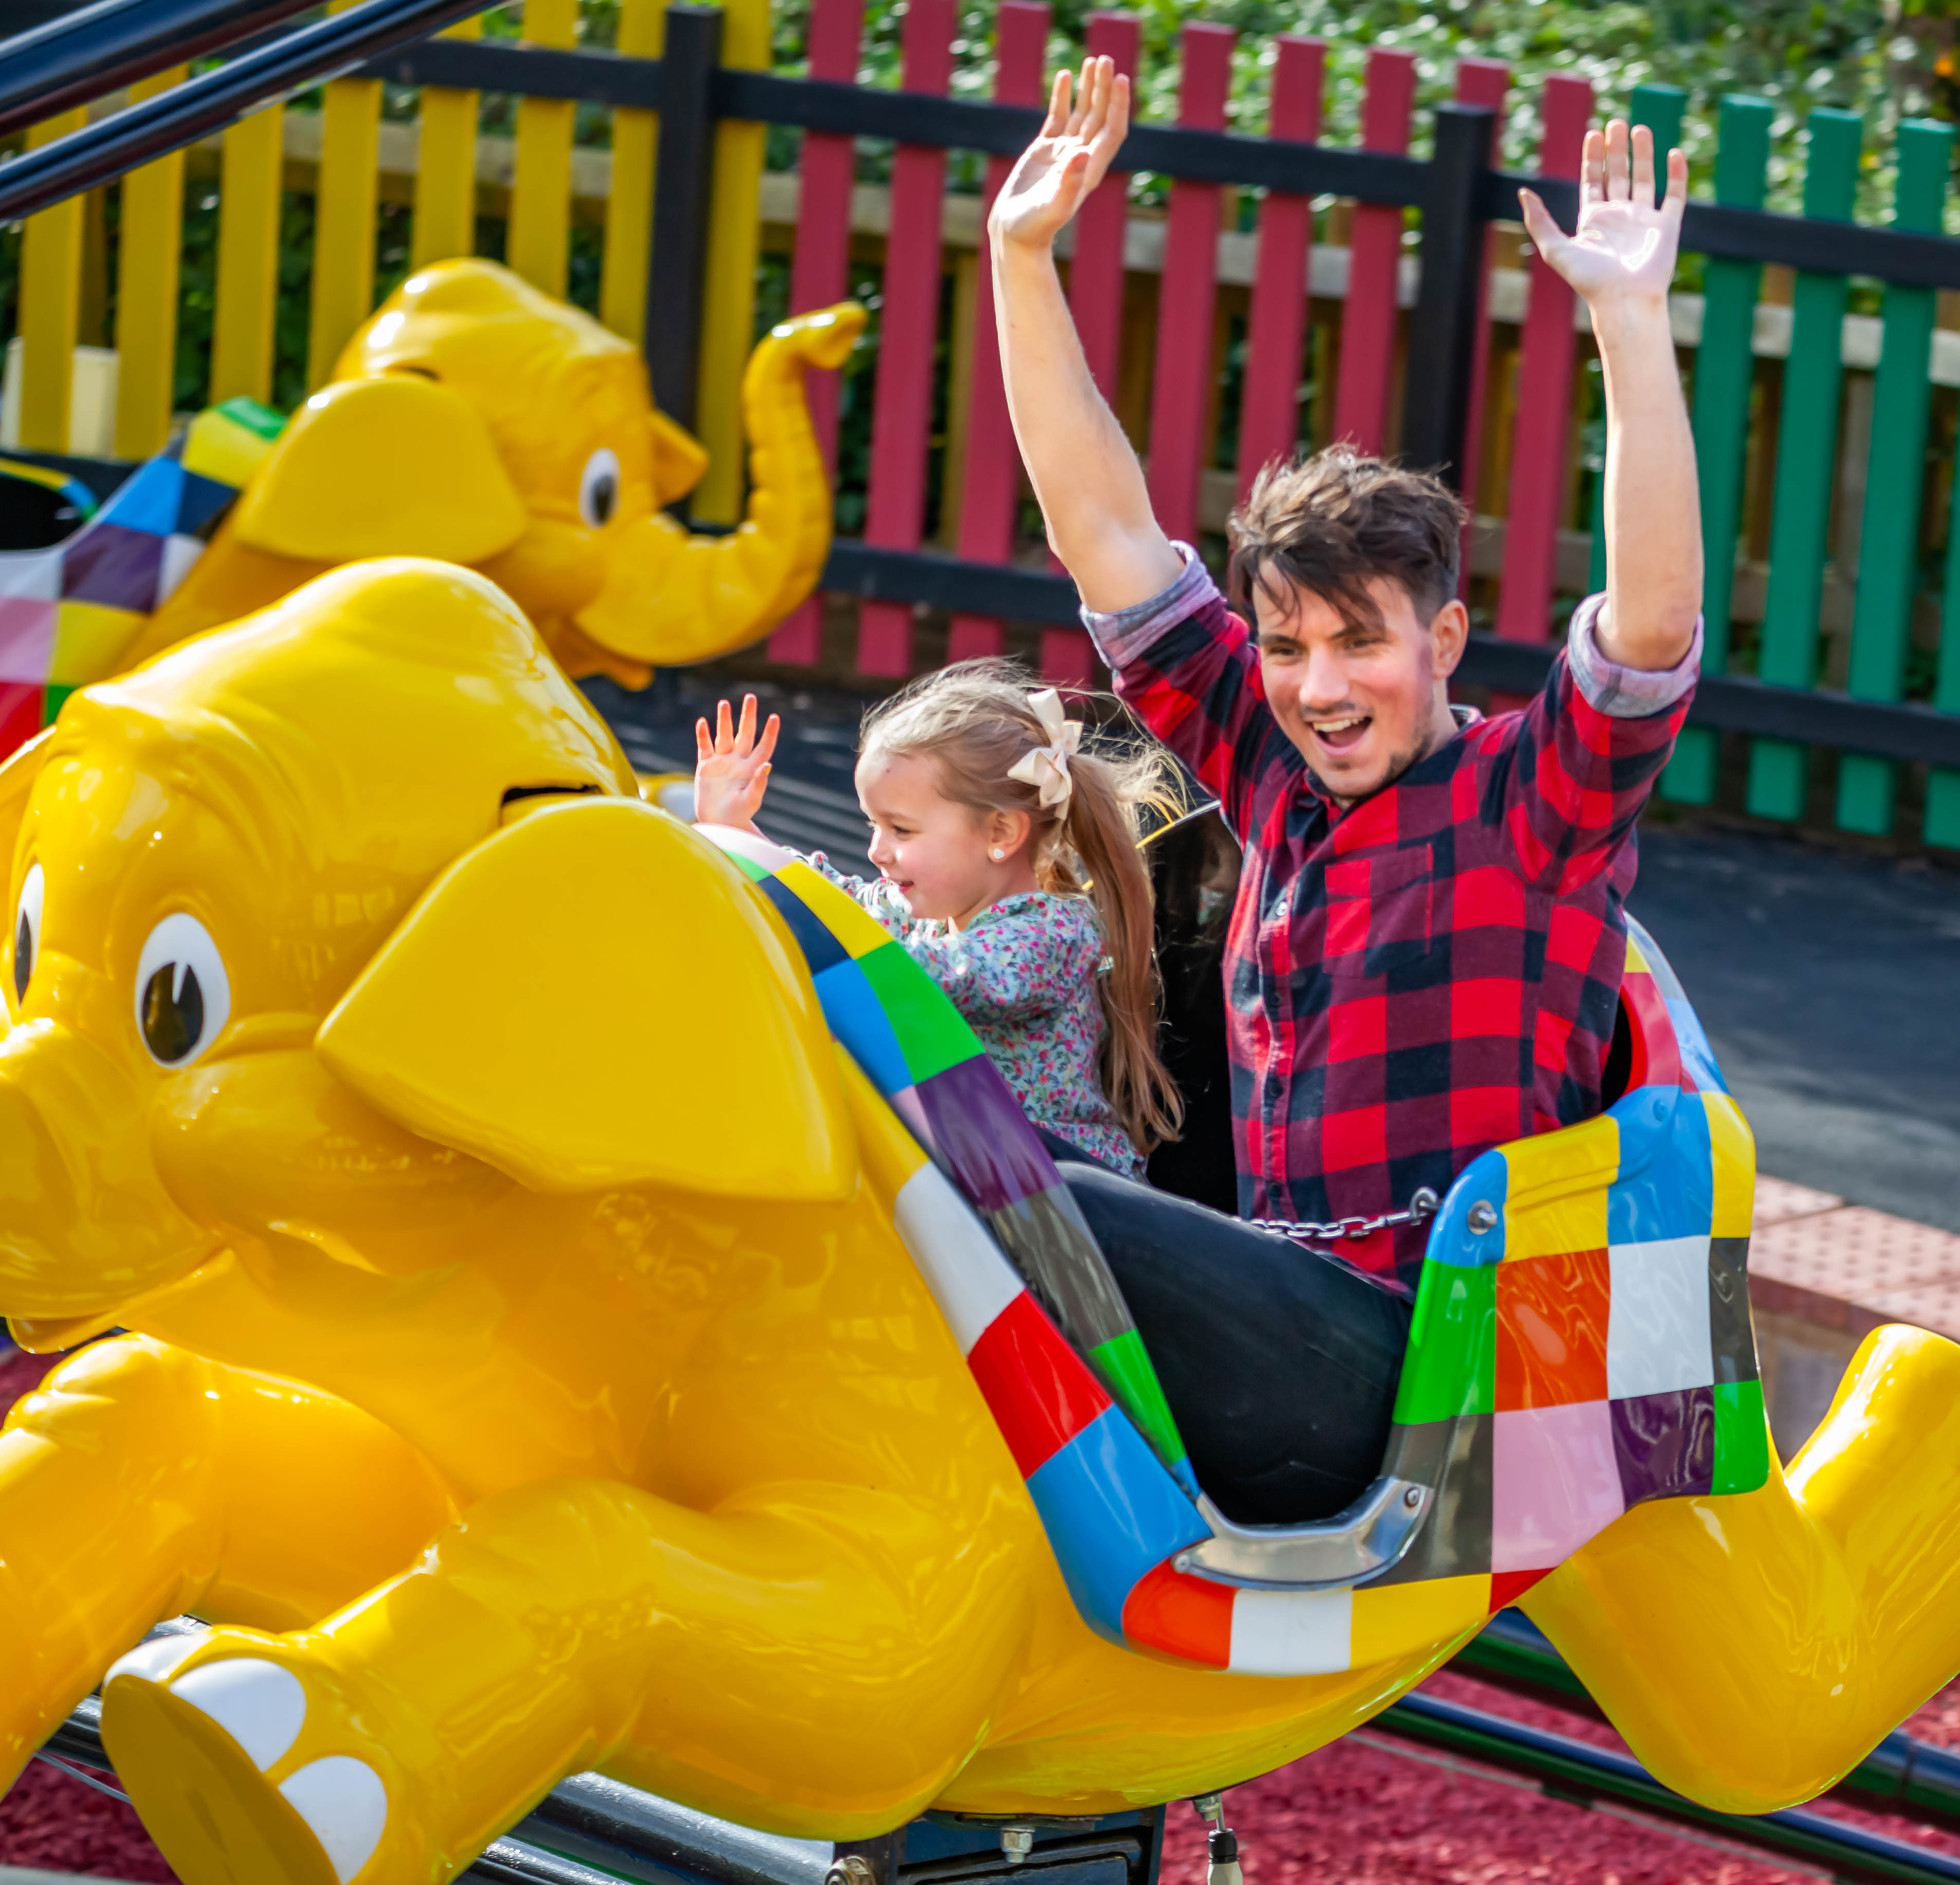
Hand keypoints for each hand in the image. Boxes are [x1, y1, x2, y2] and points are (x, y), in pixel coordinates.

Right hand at [693, 694, 778, 832]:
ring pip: (723, 736)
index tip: (774, 718)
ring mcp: (722, 762)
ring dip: (724, 720)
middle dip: (748, 715)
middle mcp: (738, 761)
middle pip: (744, 733)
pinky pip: (704, 747)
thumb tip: (768, 765)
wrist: (719, 823)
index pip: (764, 746)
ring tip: (724, 703)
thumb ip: (759, 783)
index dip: (769, 733)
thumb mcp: (751, 800)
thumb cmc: (739, 815)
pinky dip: (703, 735)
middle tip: (750, 697)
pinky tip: (702, 722)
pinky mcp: (705, 767)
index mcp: (752, 768)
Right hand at [989, 56, 1129, 252]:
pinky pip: (1058, 116)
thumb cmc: (1034, 227)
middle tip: (1105, 60)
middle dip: (1103, 88)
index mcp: (1089, 170)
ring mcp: (1063, 151)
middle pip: (1099, 116)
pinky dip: (1062, 96)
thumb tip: (1083, 153)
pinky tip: (1065, 75)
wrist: (1014, 233)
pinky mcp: (1045, 149)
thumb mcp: (1052, 208)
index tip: (1119, 79)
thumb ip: (1069, 183)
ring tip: (1093, 61)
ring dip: (1088, 88)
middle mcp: (1081, 158)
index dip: (1118, 105)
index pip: (1111, 131)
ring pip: (1082, 112)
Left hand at [1520, 120, 1684, 314]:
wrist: (1623, 300)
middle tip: (1616, 122)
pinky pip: (1675, 195)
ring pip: (1645, 178)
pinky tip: (1673, 153)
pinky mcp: (1667, 226)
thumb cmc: (1589, 279)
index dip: (1592, 158)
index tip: (1593, 133)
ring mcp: (1644, 220)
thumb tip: (1523, 192)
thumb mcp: (1555, 249)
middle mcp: (1619, 217)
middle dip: (1616, 149)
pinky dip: (1676, 174)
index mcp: (1594, 221)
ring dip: (1642, 154)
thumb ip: (1539, 221)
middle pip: (1618, 174)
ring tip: (1639, 128)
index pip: (1593, 181)